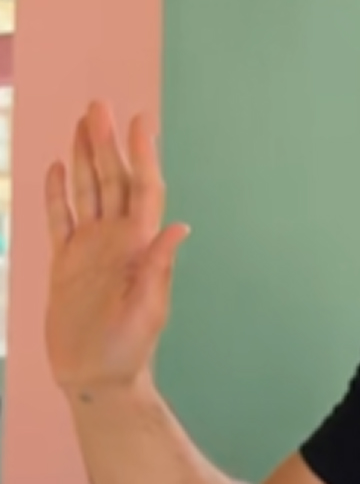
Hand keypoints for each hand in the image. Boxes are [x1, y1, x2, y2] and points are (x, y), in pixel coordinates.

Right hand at [44, 101, 190, 396]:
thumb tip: (179, 228)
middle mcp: (116, 241)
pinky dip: (58, 193)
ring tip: (82, 123)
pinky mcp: (66, 263)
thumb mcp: (147, 311)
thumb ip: (157, 269)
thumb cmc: (129, 350)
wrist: (97, 378)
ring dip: (84, 157)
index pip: (143, 189)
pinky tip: (57, 167)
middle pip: (111, 180)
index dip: (142, 154)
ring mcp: (89, 250)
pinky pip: (59, 219)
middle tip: (99, 105)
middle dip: (106, 142)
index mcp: (138, 246)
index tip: (141, 119)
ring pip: (85, 192)